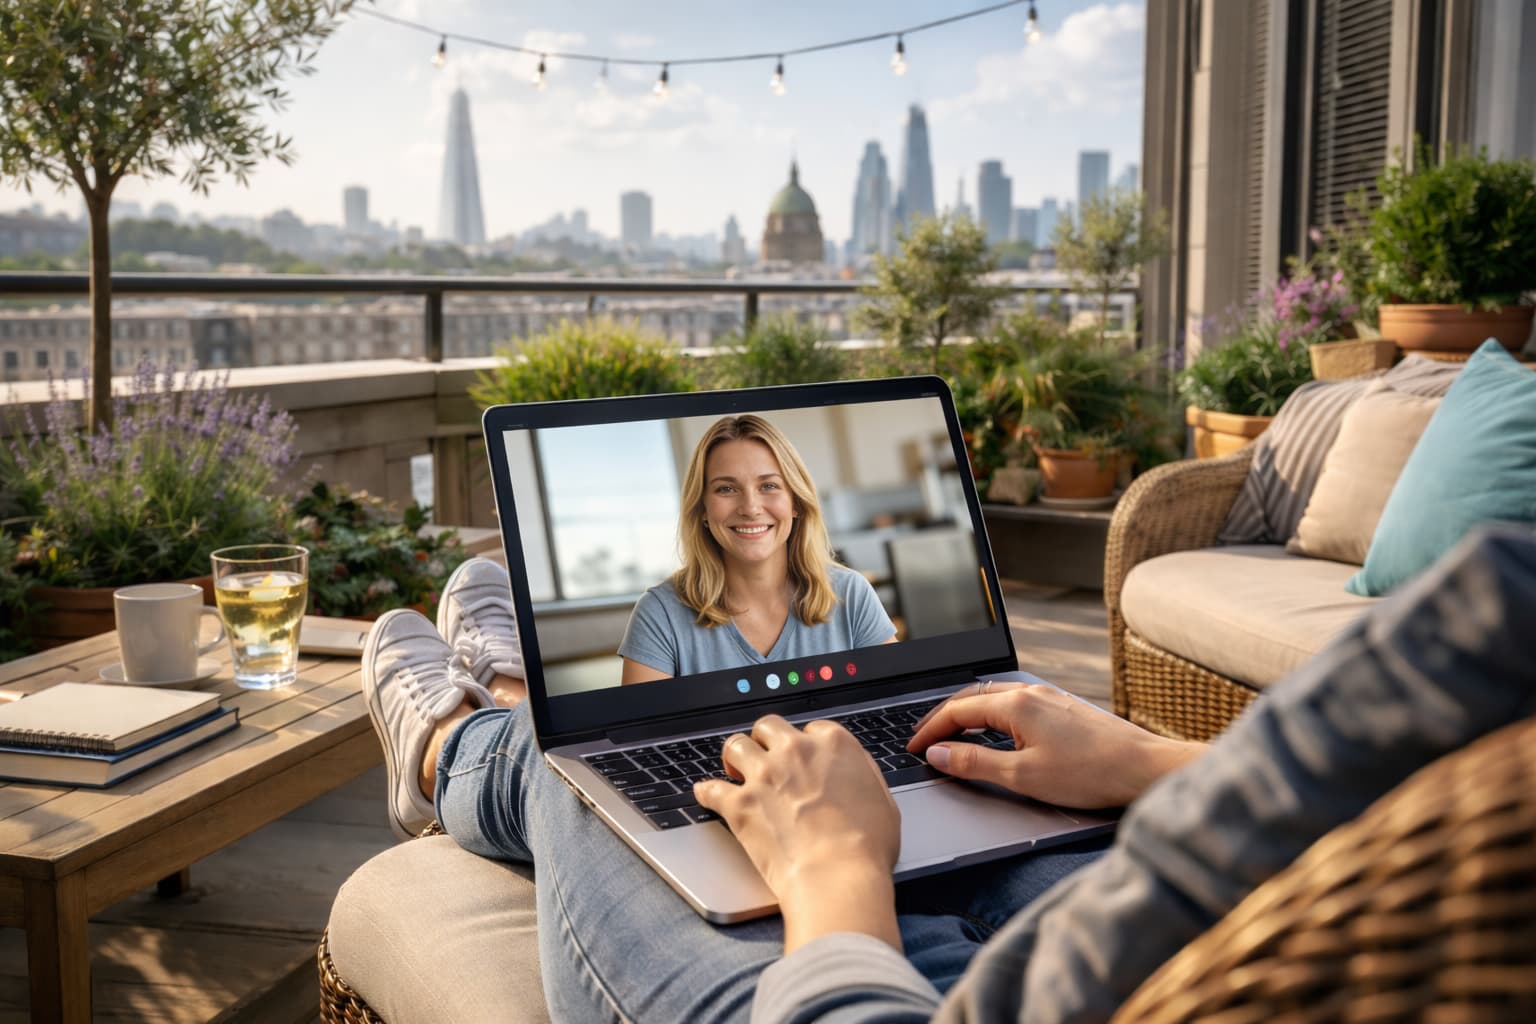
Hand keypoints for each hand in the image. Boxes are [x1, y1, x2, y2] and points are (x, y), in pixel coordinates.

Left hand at [695, 715, 900, 951]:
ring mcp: (764, 775)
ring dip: (734, 758)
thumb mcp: (883, 801)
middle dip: (764, 741)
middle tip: (765, 760)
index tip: (801, 759)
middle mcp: (795, 751)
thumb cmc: (867, 846)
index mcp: (833, 744)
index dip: (804, 744)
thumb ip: (863, 776)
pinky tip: (706, 794)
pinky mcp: (740, 804)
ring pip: (735, 745)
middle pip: (767, 727)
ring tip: (735, 771)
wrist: (838, 876)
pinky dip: (707, 792)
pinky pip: (711, 788)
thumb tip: (853, 772)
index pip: (810, 729)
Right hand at [907, 681, 1204, 808]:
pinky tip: (995, 731)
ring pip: (994, 698)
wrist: (1144, 768)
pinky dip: (991, 715)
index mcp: (1015, 704)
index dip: (929, 730)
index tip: (913, 748)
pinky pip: (1015, 704)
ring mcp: (1049, 698)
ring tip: (951, 735)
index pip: (956, 710)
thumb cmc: (1090, 774)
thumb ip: (975, 763)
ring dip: (967, 714)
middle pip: (972, 697)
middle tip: (923, 739)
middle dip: (943, 717)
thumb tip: (938, 755)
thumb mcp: (1023, 776)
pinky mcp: (1064, 709)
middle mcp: (1031, 693)